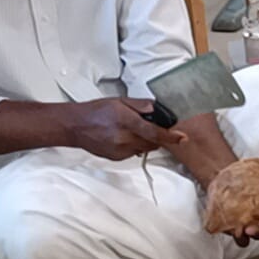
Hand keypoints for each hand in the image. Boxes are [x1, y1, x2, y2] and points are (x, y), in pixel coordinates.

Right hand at [70, 98, 186, 160]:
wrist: (75, 126)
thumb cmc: (97, 111)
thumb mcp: (119, 101)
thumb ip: (140, 105)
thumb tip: (156, 109)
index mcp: (126, 122)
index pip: (154, 132)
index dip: (170, 136)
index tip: (182, 138)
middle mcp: (124, 138)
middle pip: (152, 143)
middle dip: (158, 136)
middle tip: (154, 127)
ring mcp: (120, 150)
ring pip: (144, 148)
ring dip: (147, 141)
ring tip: (135, 130)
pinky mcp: (116, 157)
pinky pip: (134, 153)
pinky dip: (135, 146)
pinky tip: (125, 137)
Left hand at [204, 161, 258, 245]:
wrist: (230, 178)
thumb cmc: (253, 181)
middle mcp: (258, 224)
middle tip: (254, 228)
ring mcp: (242, 227)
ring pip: (244, 238)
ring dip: (242, 236)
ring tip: (239, 228)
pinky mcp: (227, 226)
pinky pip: (227, 232)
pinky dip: (226, 229)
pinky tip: (225, 221)